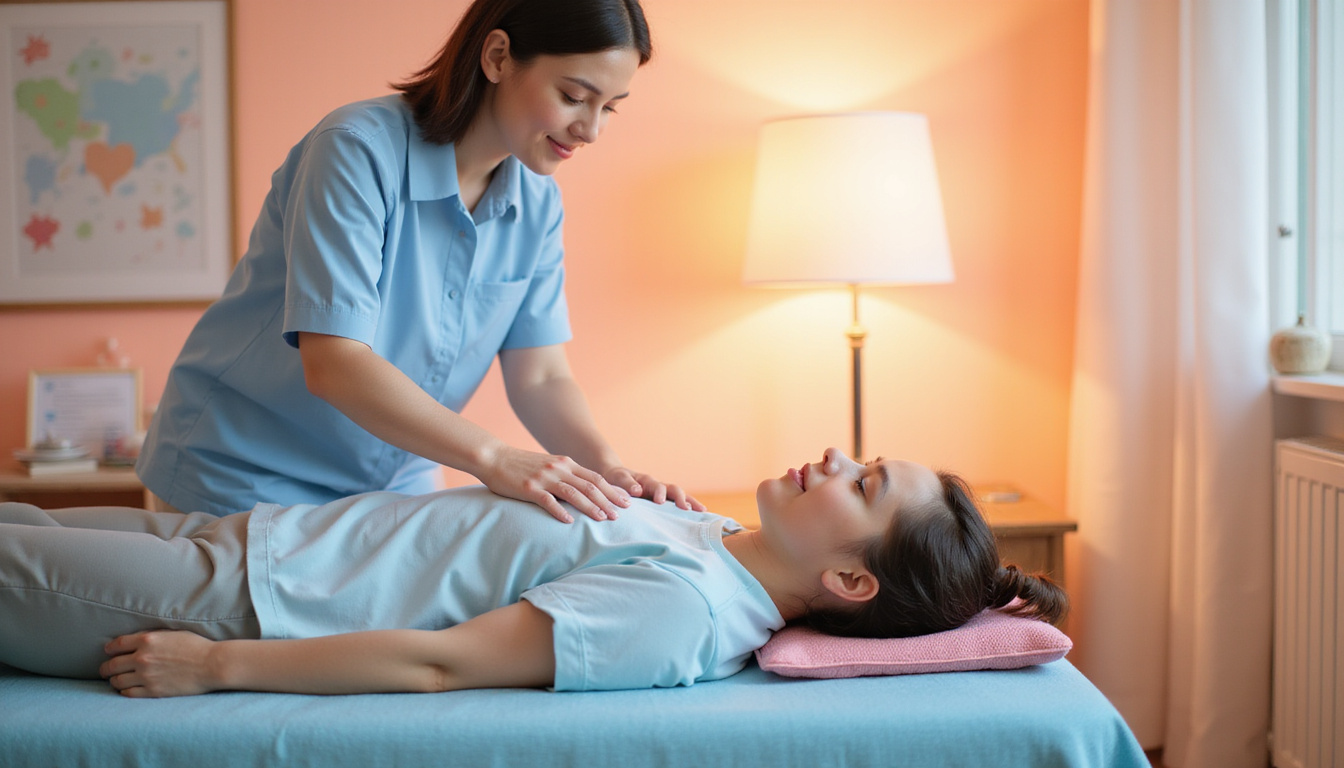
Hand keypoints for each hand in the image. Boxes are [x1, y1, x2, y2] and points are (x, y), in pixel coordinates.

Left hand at [100, 631, 217, 697]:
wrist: (211, 664)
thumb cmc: (196, 646)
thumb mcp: (172, 633)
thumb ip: (151, 636)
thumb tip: (135, 640)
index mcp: (147, 640)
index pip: (116, 645)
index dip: (109, 649)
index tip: (109, 652)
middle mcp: (142, 658)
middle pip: (112, 665)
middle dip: (106, 668)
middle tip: (105, 670)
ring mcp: (146, 676)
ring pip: (117, 681)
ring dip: (114, 680)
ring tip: (117, 680)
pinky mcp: (153, 691)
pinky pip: (128, 693)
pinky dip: (124, 691)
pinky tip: (127, 689)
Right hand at [480, 446, 631, 522]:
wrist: (494, 457)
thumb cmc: (521, 466)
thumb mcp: (549, 466)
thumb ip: (566, 475)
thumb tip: (585, 491)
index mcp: (566, 463)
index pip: (595, 478)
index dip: (613, 490)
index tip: (627, 501)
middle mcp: (559, 469)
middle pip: (589, 485)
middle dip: (608, 500)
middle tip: (621, 514)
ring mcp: (544, 478)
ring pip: (574, 493)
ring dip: (590, 507)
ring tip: (603, 519)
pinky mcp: (529, 488)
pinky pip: (548, 501)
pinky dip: (560, 511)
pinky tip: (570, 522)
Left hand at [602, 467, 705, 511]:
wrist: (616, 478)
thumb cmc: (616, 479)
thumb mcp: (619, 479)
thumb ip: (627, 484)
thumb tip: (638, 490)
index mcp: (647, 481)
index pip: (657, 486)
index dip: (660, 493)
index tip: (659, 502)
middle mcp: (658, 487)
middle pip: (674, 490)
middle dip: (681, 498)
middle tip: (686, 509)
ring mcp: (662, 494)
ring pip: (680, 496)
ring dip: (690, 502)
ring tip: (702, 512)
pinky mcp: (663, 503)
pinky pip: (677, 504)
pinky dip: (688, 508)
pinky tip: (697, 517)